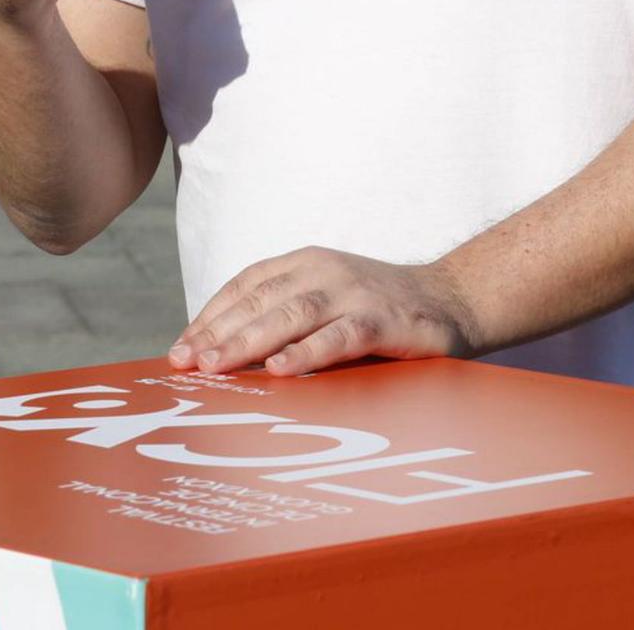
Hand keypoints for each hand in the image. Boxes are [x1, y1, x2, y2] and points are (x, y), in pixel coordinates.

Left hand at [167, 246, 481, 377]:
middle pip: (261, 300)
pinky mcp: (383, 320)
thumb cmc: (378, 311)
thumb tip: (224, 355)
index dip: (211, 315)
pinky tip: (279, 370)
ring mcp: (355, 293)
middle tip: (185, 363)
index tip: (180, 348)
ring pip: (292, 314)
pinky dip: (306, 353)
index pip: (246, 285)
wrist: (453, 300)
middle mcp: (325, 271)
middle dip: (218, 332)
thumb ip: (285, 318)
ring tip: (215, 366)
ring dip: (248, 341)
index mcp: (305, 263)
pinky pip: (339, 337)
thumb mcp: (327, 303)